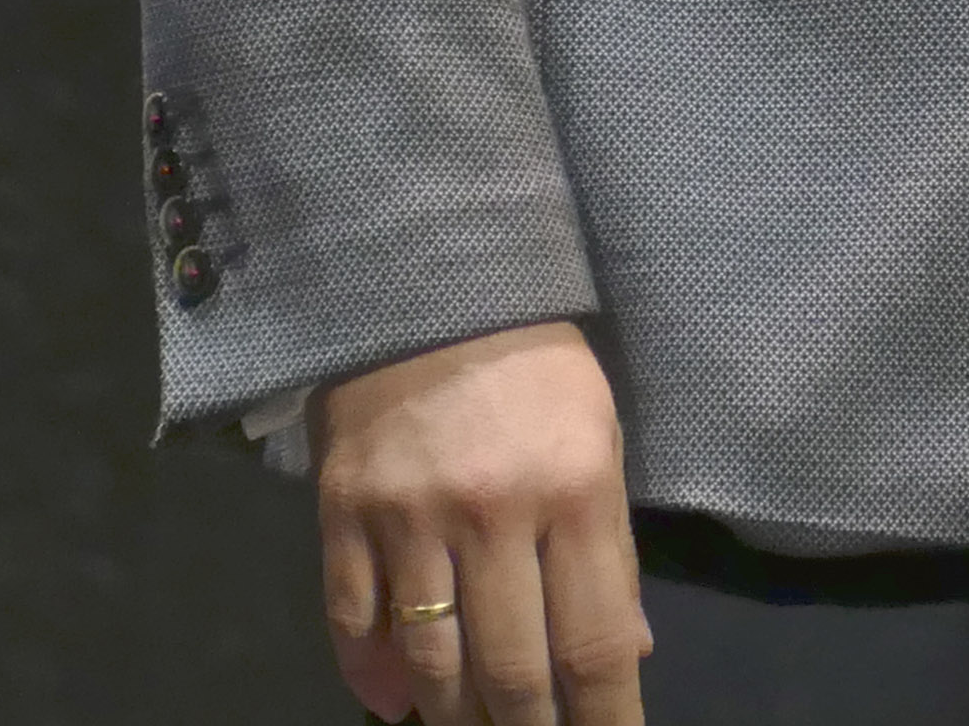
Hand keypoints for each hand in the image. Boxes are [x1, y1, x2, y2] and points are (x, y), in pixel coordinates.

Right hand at [313, 320, 647, 725]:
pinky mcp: (342, 511)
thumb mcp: (599, 442)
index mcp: (575, 492)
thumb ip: (610, 553)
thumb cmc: (536, 368)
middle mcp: (494, 513)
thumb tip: (626, 655)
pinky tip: (394, 702)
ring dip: (453, 716)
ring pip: (430, 662)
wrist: (430, 285)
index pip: (595, 641)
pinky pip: (353, 620)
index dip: (605, 718)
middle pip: (511, 670)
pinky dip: (371, 675)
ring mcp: (411, 517)